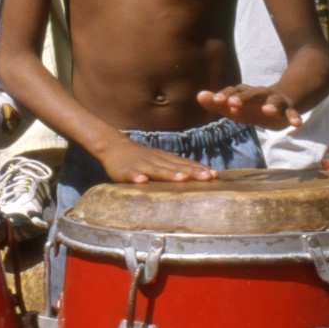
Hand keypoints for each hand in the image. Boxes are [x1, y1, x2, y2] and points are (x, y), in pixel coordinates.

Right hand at [94, 137, 216, 183]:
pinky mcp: (125, 170)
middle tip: (207, 178)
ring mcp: (140, 165)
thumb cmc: (142, 158)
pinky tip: (141, 181)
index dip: (199, 169)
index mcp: (165, 159)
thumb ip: (176, 167)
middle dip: (192, 172)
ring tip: (181, 179)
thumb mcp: (160, 160)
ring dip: (169, 174)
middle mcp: (156, 160)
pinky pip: (131, 174)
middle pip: (176, 167)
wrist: (113, 146)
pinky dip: (136, 177)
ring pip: (156, 170)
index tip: (215, 175)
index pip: (185, 163)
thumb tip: (201, 177)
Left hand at [197, 84, 303, 129]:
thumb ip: (217, 104)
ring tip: (268, 110)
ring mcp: (276, 101)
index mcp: (245, 92)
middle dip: (243, 98)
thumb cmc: (252, 107)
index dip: (225, 95)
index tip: (215, 101)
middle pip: (252, 93)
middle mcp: (260, 94)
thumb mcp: (235, 106)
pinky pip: (293, 113)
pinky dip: (295, 117)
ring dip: (272, 105)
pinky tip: (297, 124)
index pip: (233, 91)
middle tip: (233, 104)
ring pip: (274, 101)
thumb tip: (198, 96)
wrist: (281, 101)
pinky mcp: (289, 110)